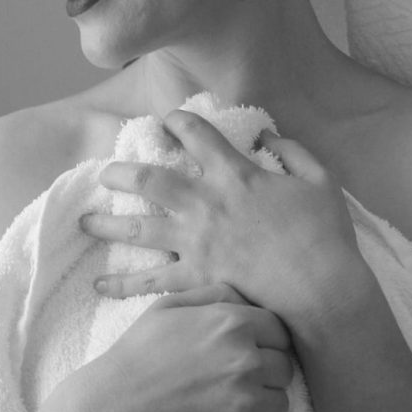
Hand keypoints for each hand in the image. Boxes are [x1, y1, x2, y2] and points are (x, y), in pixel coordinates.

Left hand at [80, 111, 365, 330]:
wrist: (322, 291)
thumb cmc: (325, 236)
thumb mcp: (321, 180)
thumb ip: (293, 152)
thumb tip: (268, 134)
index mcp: (235, 175)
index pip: (197, 135)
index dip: (178, 121)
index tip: (168, 120)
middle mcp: (206, 204)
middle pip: (150, 179)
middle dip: (122, 171)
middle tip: (105, 171)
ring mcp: (196, 244)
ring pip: (139, 228)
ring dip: (108, 223)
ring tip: (85, 221)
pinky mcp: (196, 280)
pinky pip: (150, 282)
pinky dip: (122, 285)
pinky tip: (100, 286)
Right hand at [84, 283, 293, 411]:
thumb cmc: (136, 354)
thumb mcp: (169, 306)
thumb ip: (215, 295)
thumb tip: (248, 296)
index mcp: (232, 324)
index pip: (280, 331)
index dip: (265, 341)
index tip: (249, 350)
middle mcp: (246, 362)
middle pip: (284, 367)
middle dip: (265, 372)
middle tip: (232, 379)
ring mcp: (245, 404)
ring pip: (278, 403)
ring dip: (258, 403)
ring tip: (222, 402)